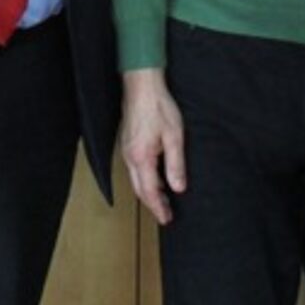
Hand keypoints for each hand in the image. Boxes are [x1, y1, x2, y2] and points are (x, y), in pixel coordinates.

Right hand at [119, 67, 185, 224]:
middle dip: (152, 204)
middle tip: (165, 215)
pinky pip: (134, 168)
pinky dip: (144, 179)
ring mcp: (126, 150)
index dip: (158, 207)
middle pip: (139, 189)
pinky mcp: (127, 143)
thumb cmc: (158, 107)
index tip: (167, 218)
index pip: (149, 191)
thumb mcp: (174, 137)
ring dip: (148, 192)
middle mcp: (129, 157)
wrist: (142, 86)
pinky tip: (155, 178)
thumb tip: (178, 187)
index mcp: (141, 158)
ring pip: (135, 179)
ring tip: (163, 200)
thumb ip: (175, 164)